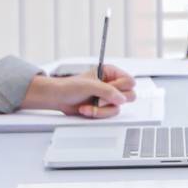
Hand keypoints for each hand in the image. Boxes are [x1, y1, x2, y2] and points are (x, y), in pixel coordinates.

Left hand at [22, 65, 137, 117]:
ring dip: (101, 109)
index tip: (108, 88)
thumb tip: (122, 99)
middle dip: (111, 100)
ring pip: (118, 107)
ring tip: (89, 105)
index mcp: (111, 73)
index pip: (129, 81)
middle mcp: (112, 84)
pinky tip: (86, 109)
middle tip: (99, 98)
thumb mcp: (90, 86)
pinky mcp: (103, 108)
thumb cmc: (70, 87)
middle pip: (129, 95)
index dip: (120, 87)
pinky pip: (109, 114)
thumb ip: (108, 91)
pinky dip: (97, 113)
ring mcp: (108, 97)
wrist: (58, 98)